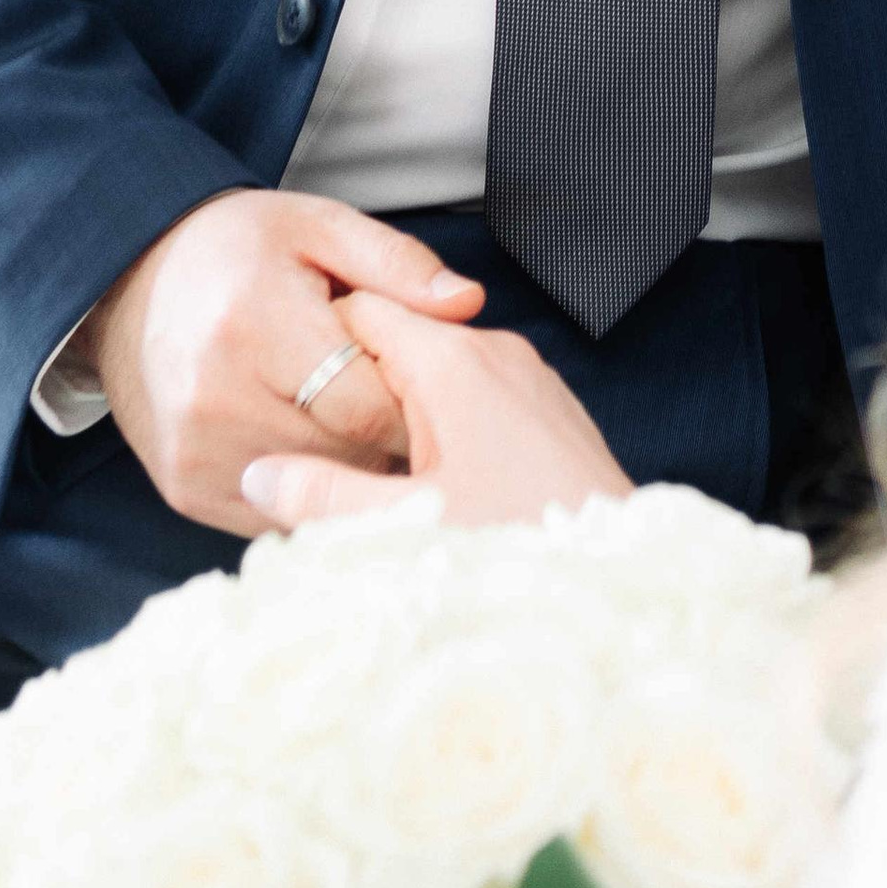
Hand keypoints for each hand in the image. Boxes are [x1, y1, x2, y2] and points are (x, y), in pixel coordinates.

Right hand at [84, 192, 484, 534]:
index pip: (366, 405)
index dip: (410, 401)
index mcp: (254, 326)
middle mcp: (215, 397)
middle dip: (386, 438)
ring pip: (316, 494)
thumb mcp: (319, 226)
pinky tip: (315, 450)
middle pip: (346, 455)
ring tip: (352, 424)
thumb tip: (469, 303)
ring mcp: (195, 451)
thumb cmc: (238, 251)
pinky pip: (274, 515)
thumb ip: (397, 265)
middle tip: (399, 407)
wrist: (131, 284)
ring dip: (350, 470)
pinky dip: (308, 494)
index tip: (423, 385)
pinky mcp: (184, 487)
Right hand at [240, 289, 633, 532]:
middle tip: (310, 448)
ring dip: (395, 418)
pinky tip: (425, 488)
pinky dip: (438, 431)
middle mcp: (494, 353)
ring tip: (364, 478)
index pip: (359, 310)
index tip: (279, 389)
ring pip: (435, 375)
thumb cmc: (525, 550)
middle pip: (396, 343)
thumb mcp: (409, 527)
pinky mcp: (546, 412)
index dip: (312, 346)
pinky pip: (473, 400)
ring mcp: (526, 380)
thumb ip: (324, 498)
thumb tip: (257, 477)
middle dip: (350, 391)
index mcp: (454, 362)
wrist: (629, 577)